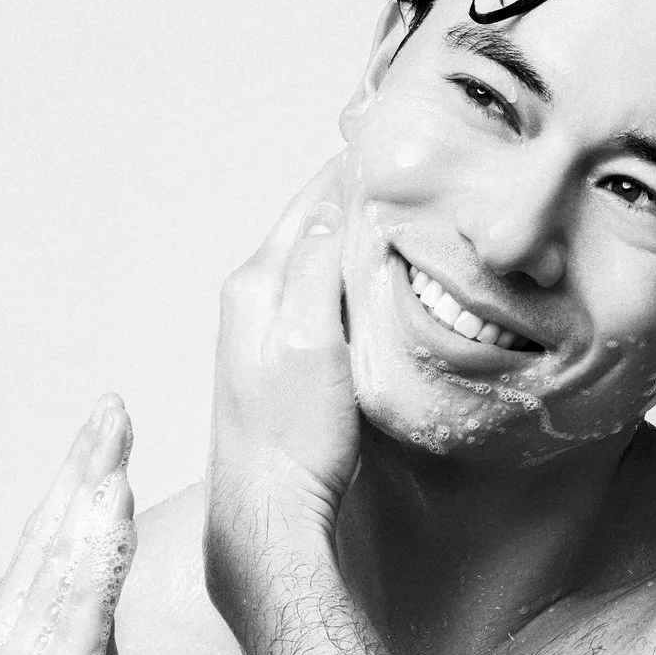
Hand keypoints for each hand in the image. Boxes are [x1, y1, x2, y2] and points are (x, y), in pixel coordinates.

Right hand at [0, 397, 165, 654]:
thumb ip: (92, 630)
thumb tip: (103, 578)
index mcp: (13, 641)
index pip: (47, 544)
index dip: (74, 480)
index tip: (106, 425)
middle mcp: (0, 644)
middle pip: (46, 536)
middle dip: (81, 465)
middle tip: (112, 406)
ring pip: (59, 559)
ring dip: (88, 493)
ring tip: (115, 437)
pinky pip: (78, 603)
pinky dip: (96, 550)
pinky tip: (113, 506)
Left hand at [206, 157, 356, 634]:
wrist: (268, 520)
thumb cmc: (294, 439)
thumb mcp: (310, 341)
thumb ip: (316, 269)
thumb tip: (333, 206)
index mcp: (257, 283)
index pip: (311, 200)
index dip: (353, 168)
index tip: (393, 135)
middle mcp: (250, 299)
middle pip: (308, 225)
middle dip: (354, 194)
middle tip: (405, 166)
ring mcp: (258, 333)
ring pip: (311, 261)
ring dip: (349, 236)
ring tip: (396, 210)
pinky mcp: (275, 366)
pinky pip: (314, 297)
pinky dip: (344, 277)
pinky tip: (371, 283)